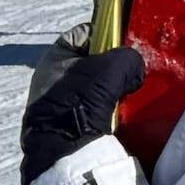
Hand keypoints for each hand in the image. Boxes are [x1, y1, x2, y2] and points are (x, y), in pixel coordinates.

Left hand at [22, 42, 142, 177]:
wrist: (65, 152)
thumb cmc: (84, 100)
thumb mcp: (114, 67)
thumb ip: (129, 57)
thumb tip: (134, 69)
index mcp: (54, 58)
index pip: (83, 34)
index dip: (106, 33)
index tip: (125, 43)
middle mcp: (50, 78)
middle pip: (89, 62)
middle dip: (111, 66)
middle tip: (130, 72)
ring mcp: (55, 104)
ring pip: (91, 87)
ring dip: (110, 90)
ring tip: (127, 95)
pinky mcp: (63, 126)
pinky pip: (89, 109)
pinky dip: (104, 110)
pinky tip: (117, 115)